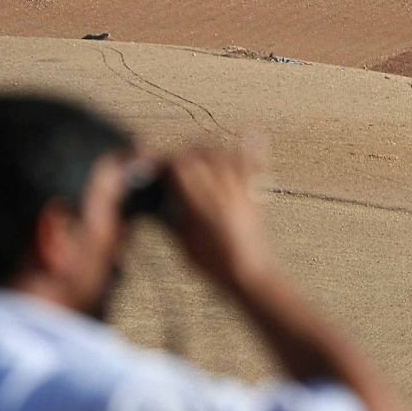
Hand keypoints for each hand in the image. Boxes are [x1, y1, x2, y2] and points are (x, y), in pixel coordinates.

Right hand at [162, 144, 275, 289]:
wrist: (251, 277)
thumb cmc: (216, 267)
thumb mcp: (184, 243)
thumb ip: (172, 218)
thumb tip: (158, 202)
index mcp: (203, 206)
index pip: (180, 168)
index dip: (164, 162)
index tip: (155, 166)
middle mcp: (224, 192)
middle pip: (199, 155)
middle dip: (181, 154)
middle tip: (172, 164)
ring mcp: (242, 191)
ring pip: (224, 154)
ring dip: (206, 149)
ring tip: (196, 154)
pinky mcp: (256, 195)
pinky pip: (256, 165)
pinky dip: (252, 148)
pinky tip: (250, 133)